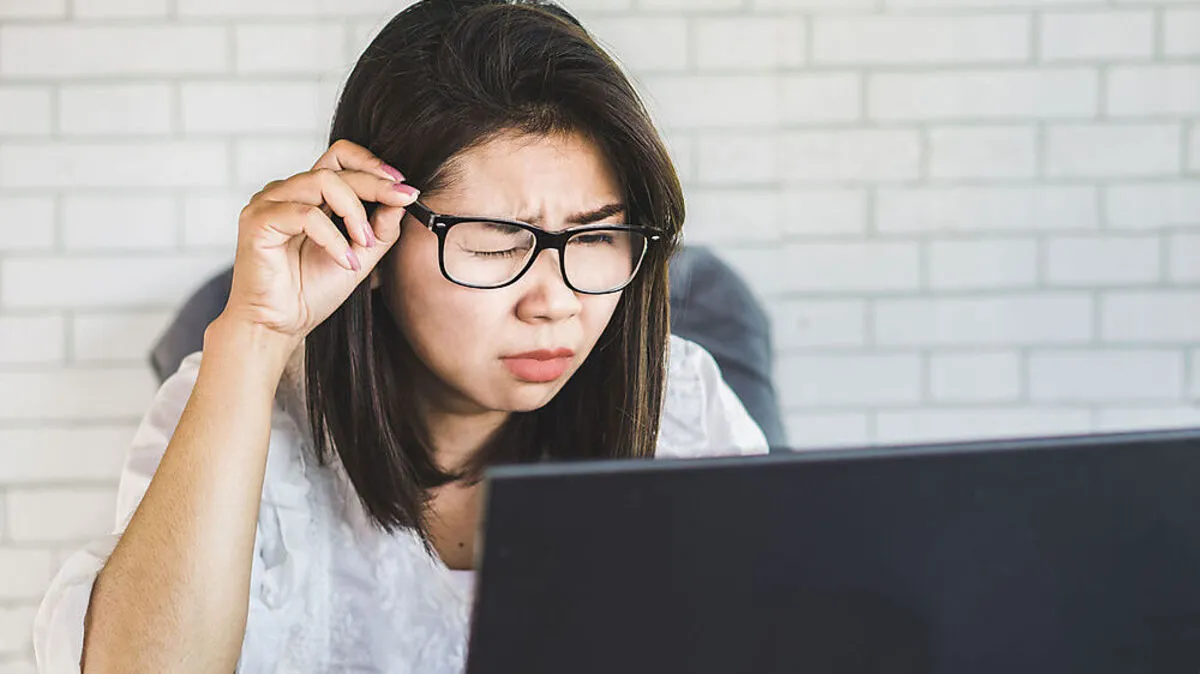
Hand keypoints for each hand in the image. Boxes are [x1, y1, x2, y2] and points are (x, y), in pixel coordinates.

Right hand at [218, 139, 418, 345]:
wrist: (280, 326)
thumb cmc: (311, 292)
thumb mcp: (361, 256)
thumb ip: (381, 228)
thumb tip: (403, 198)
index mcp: (308, 195)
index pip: (340, 156)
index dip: (372, 163)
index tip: (403, 186)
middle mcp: (286, 192)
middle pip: (336, 167)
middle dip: (375, 185)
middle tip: (402, 201)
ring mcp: (269, 203)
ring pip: (322, 182)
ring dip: (354, 212)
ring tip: (365, 244)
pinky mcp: (258, 221)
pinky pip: (306, 215)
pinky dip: (333, 238)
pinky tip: (345, 261)